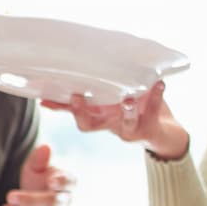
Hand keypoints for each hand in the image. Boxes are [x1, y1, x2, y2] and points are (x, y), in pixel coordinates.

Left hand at [3, 144, 72, 205]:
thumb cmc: (37, 183)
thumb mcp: (36, 169)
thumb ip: (39, 160)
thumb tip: (46, 147)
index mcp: (66, 184)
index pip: (70, 182)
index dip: (62, 182)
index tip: (50, 181)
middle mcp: (65, 202)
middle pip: (54, 203)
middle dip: (31, 201)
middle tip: (10, 196)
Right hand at [42, 80, 188, 158]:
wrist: (161, 130)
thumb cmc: (131, 109)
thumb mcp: (109, 100)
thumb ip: (92, 89)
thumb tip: (69, 75)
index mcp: (97, 115)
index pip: (72, 111)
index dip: (58, 106)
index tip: (44, 96)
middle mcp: (109, 124)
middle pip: (88, 125)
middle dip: (80, 112)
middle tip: (77, 96)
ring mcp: (129, 128)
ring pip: (125, 123)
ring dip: (126, 111)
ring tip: (128, 99)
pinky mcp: (149, 127)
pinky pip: (152, 111)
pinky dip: (155, 96)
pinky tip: (159, 84)